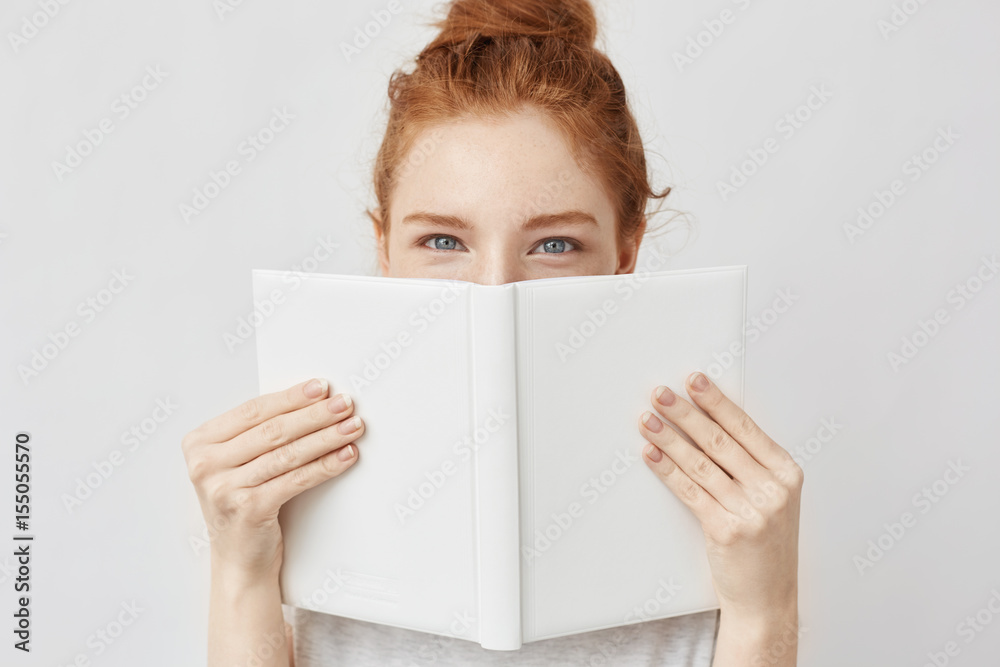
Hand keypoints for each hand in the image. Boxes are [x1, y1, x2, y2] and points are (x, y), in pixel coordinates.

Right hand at [181, 378, 364, 578]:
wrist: (239, 560)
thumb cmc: (242, 504)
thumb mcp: (237, 463)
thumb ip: (258, 433)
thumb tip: (311, 399)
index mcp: (199, 443)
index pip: (253, 410)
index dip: (291, 397)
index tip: (321, 387)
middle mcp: (206, 465)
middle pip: (272, 430)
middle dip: (315, 414)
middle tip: (344, 403)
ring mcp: (224, 488)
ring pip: (287, 453)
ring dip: (326, 437)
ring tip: (352, 426)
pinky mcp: (248, 509)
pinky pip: (296, 479)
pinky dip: (326, 465)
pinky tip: (346, 455)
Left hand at [637, 371, 801, 619]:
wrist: (767, 598)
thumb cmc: (766, 545)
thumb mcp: (773, 498)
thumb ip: (751, 464)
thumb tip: (705, 423)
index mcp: (788, 474)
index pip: (745, 427)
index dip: (716, 402)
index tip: (693, 381)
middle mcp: (773, 490)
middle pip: (720, 441)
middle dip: (685, 413)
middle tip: (661, 394)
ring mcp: (751, 511)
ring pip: (701, 464)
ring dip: (669, 438)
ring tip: (648, 420)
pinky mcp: (726, 530)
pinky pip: (689, 491)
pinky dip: (667, 470)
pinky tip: (652, 454)